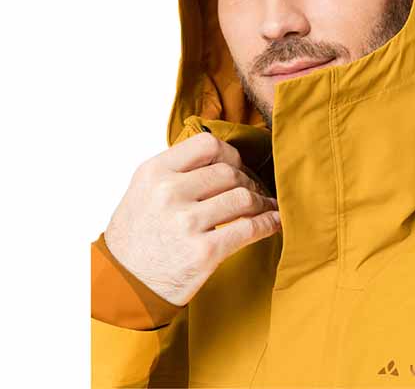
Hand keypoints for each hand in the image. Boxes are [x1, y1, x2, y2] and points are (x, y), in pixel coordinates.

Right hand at [104, 132, 279, 305]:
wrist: (123, 287)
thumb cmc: (137, 238)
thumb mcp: (143, 191)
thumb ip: (177, 171)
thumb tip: (223, 158)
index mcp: (154, 172)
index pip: (206, 144)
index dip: (229, 154)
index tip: (236, 166)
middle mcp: (168, 192)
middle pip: (229, 171)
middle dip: (248, 181)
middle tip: (254, 191)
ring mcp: (186, 222)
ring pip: (243, 197)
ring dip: (262, 202)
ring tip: (265, 206)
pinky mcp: (204, 251)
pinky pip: (250, 228)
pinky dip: (269, 223)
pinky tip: (274, 222)